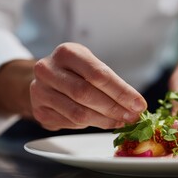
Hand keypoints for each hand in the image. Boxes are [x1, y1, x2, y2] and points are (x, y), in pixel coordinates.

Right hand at [30, 42, 146, 130]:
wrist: (45, 78)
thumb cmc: (74, 70)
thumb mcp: (90, 65)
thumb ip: (110, 82)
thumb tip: (135, 105)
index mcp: (66, 52)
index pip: (98, 74)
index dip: (121, 91)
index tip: (138, 104)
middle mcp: (48, 70)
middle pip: (86, 94)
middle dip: (114, 108)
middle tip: (132, 117)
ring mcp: (40, 91)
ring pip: (78, 113)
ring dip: (104, 121)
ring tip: (120, 122)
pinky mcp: (39, 111)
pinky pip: (70, 123)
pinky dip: (89, 125)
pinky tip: (100, 121)